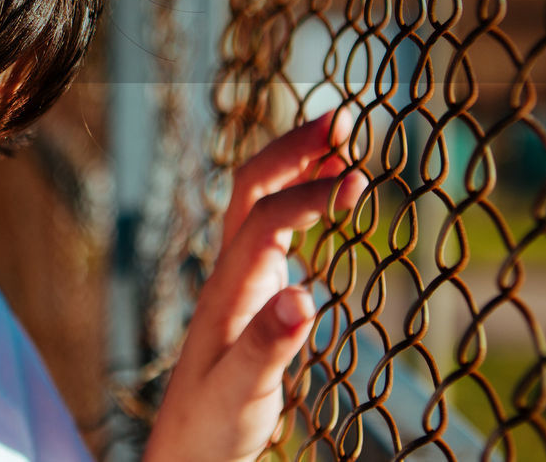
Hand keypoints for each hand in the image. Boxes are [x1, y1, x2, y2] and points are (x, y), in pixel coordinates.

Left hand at [143, 109, 366, 461]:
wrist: (185, 448)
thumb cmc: (210, 425)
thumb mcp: (241, 391)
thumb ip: (268, 347)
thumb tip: (303, 298)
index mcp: (227, 290)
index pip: (267, 222)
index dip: (311, 197)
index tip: (360, 181)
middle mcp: (228, 272)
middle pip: (253, 189)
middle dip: (294, 148)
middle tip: (344, 117)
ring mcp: (238, 277)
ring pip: (259, 200)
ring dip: (296, 162)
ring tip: (341, 133)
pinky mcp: (251, 290)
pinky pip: (271, 224)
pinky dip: (300, 195)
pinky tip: (327, 189)